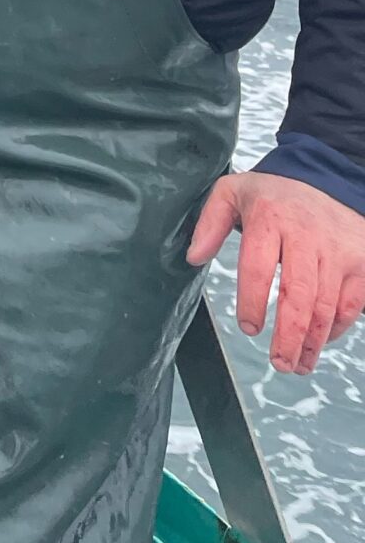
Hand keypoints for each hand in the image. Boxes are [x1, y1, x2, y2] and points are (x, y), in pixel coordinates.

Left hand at [188, 168, 364, 373]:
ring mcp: (338, 251)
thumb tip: (194, 257)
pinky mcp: (361, 263)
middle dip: (288, 335)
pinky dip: (335, 329)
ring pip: (327, 306)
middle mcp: (307, 235)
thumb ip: (210, 222)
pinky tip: (319, 342)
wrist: (326, 178)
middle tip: (278, 363)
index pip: (258, 266)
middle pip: (298, 295)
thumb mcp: (233, 192)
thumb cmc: (274, 194)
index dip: (251, 301)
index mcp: (270, 217)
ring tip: (297, 363)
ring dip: (312, 342)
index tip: (248, 327)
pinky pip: (351, 305)